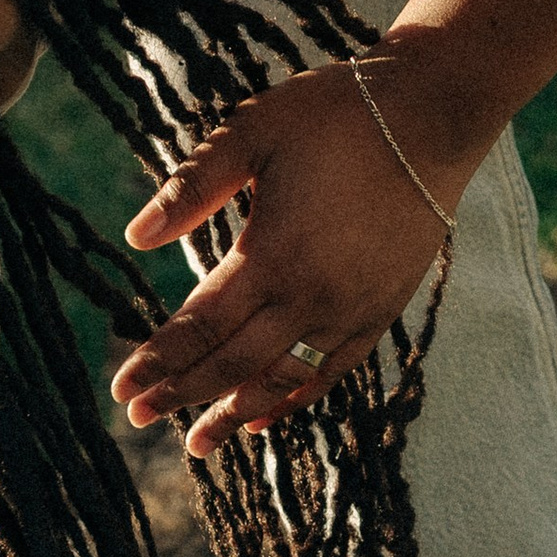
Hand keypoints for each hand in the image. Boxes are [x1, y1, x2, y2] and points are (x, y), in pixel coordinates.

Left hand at [116, 52, 482, 454]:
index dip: (159, 361)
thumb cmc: (338, 113)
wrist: (434, 114)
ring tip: (196, 442)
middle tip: (140, 417)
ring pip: (280, 380)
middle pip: (232, 365)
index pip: (200, 326)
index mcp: (272, 256)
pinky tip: (261, 417)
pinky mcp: (379, 312)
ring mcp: (348, 311)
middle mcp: (310, 297)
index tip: (122, 390)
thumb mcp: (255, 132)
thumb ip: (194, 187)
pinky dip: (292, 399)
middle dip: (182, 394)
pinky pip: (329, 373)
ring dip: (233, 414)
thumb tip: (136, 235)